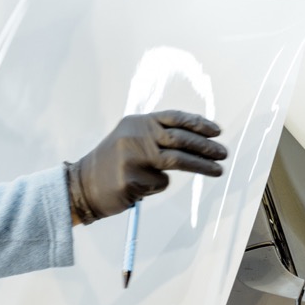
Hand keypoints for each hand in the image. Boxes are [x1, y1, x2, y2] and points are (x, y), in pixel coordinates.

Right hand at [66, 110, 227, 223]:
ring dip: (201, 166)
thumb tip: (198, 138)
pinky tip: (142, 186)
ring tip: (217, 170)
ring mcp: (132, 157)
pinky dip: (158, 185)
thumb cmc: (114, 165)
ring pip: (175, 160)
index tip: (217, 131)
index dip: (197, 123)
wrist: (81, 186)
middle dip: (205, 146)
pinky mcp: (131, 179)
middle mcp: (134, 135)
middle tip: (223, 153)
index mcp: (136, 122)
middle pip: (179, 138)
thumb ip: (158, 136)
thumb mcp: (131, 140)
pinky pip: (159, 182)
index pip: (173, 118)